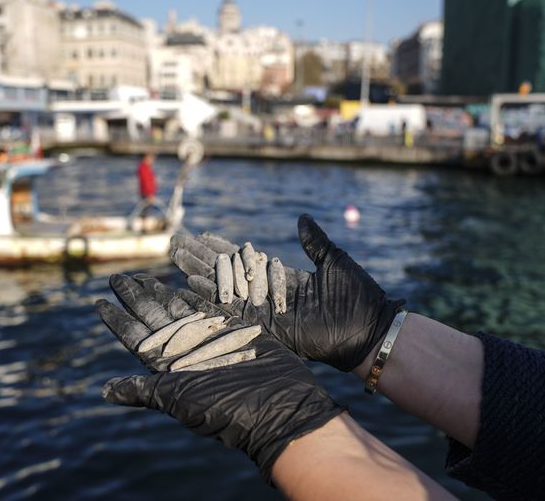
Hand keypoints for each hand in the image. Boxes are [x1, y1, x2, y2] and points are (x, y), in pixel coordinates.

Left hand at [96, 274, 344, 480]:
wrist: (279, 408)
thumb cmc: (228, 409)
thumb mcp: (180, 399)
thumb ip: (144, 390)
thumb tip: (104, 391)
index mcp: (169, 369)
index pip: (136, 338)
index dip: (117, 320)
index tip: (99, 302)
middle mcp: (188, 353)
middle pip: (155, 319)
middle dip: (136, 298)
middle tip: (117, 277)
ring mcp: (212, 341)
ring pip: (180, 311)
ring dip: (161, 293)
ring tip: (143, 276)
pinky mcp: (238, 332)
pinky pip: (212, 309)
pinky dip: (198, 296)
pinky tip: (184, 281)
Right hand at [171, 214, 404, 371]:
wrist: (368, 328)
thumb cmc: (358, 296)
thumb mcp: (333, 259)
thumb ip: (314, 241)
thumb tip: (303, 217)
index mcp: (283, 279)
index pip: (246, 260)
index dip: (223, 247)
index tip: (202, 234)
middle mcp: (268, 295)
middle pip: (227, 273)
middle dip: (201, 258)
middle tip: (176, 243)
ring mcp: (265, 311)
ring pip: (224, 288)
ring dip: (199, 273)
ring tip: (176, 257)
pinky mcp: (265, 326)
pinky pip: (232, 310)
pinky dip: (212, 296)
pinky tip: (190, 282)